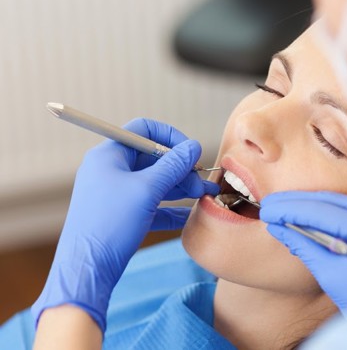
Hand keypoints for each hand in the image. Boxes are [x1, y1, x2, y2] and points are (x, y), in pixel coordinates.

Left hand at [31, 118, 218, 330]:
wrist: (88, 269)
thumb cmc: (111, 223)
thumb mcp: (147, 190)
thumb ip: (173, 166)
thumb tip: (194, 146)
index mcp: (109, 155)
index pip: (143, 130)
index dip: (170, 137)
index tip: (191, 152)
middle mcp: (111, 170)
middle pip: (153, 158)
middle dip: (181, 168)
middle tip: (202, 182)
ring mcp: (117, 193)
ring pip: (155, 182)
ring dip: (180, 187)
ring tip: (204, 196)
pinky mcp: (123, 215)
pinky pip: (152, 204)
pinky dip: (171, 208)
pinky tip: (190, 215)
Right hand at [260, 191, 346, 313]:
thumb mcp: (330, 275)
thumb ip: (303, 245)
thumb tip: (277, 226)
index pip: (324, 212)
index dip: (291, 209)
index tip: (267, 210)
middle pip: (333, 201)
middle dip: (298, 203)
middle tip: (270, 204)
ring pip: (343, 203)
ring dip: (311, 206)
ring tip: (282, 208)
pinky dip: (329, 212)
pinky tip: (306, 215)